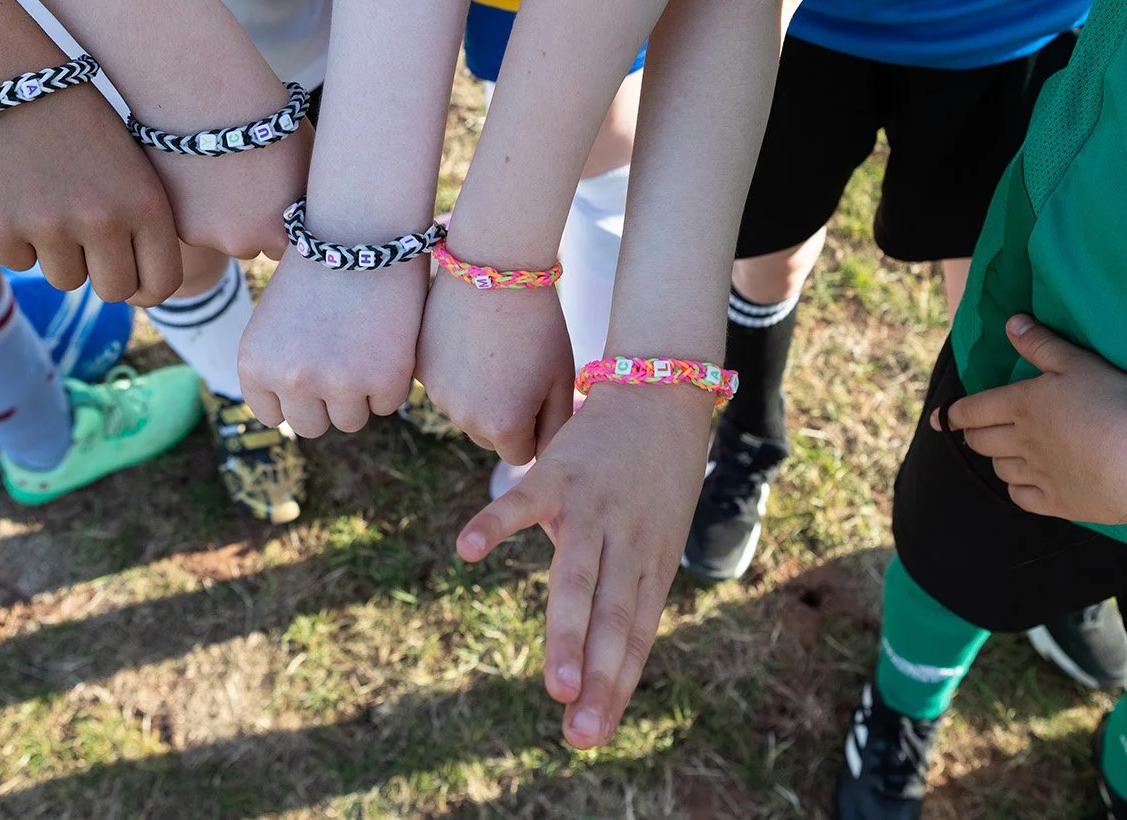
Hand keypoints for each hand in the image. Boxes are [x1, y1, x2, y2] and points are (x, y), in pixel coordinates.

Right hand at [0, 85, 181, 305]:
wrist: (8, 79)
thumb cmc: (81, 125)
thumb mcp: (132, 166)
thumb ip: (142, 224)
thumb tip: (143, 287)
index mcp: (146, 204)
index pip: (162, 283)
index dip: (146, 288)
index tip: (133, 279)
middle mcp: (102, 220)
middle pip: (113, 291)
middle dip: (101, 274)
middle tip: (87, 241)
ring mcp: (48, 226)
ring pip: (64, 280)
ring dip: (58, 254)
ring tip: (50, 203)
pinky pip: (18, 263)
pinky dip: (16, 239)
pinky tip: (16, 194)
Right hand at [145, 122, 311, 260]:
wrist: (208, 97)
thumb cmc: (267, 119)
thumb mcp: (304, 162)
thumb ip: (300, 198)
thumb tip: (303, 213)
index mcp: (283, 231)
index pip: (286, 246)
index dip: (280, 222)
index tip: (273, 197)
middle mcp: (244, 243)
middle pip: (249, 243)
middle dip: (247, 221)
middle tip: (241, 180)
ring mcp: (206, 235)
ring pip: (216, 233)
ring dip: (217, 214)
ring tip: (215, 171)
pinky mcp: (176, 222)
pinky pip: (190, 221)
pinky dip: (192, 203)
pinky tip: (194, 172)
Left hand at [239, 249, 426, 435]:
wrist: (361, 226)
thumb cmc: (319, 266)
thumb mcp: (275, 320)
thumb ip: (278, 366)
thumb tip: (299, 412)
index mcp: (255, 364)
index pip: (273, 415)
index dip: (295, 394)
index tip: (312, 366)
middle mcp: (291, 379)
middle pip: (311, 425)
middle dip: (327, 401)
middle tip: (344, 359)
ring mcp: (339, 382)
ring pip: (351, 420)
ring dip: (361, 393)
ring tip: (365, 344)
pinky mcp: (384, 378)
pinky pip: (388, 403)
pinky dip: (393, 379)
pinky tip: (388, 337)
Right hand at [415, 274, 575, 464]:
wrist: (492, 270)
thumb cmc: (538, 324)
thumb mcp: (560, 378)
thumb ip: (556, 426)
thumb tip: (545, 457)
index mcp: (504, 427)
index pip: (521, 453)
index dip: (534, 425)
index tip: (539, 390)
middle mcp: (465, 420)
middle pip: (489, 438)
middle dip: (504, 416)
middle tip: (517, 368)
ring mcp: (437, 396)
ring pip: (464, 413)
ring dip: (478, 395)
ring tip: (494, 350)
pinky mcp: (420, 372)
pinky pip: (443, 386)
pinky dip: (455, 373)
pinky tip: (469, 341)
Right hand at [455, 383, 713, 749]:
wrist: (660, 391)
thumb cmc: (656, 477)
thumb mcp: (655, 537)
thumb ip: (626, 590)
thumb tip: (599, 658)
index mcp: (650, 562)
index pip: (633, 634)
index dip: (615, 685)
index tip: (592, 735)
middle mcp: (628, 541)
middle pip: (612, 616)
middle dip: (598, 677)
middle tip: (581, 730)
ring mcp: (593, 507)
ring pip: (579, 577)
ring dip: (568, 633)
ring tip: (557, 683)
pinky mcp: (560, 473)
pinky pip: (521, 501)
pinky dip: (493, 524)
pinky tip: (465, 551)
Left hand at [935, 315, 1126, 524]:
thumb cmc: (1113, 403)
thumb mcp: (1078, 363)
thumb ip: (1041, 344)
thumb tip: (1010, 323)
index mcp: (1020, 405)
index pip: (972, 410)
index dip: (954, 414)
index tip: (942, 419)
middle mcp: (1020, 442)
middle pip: (981, 441)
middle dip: (974, 435)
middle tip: (975, 432)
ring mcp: (1037, 475)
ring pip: (1000, 469)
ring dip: (997, 459)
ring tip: (1006, 453)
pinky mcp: (1057, 503)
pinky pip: (1021, 497)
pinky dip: (1017, 489)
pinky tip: (1025, 484)